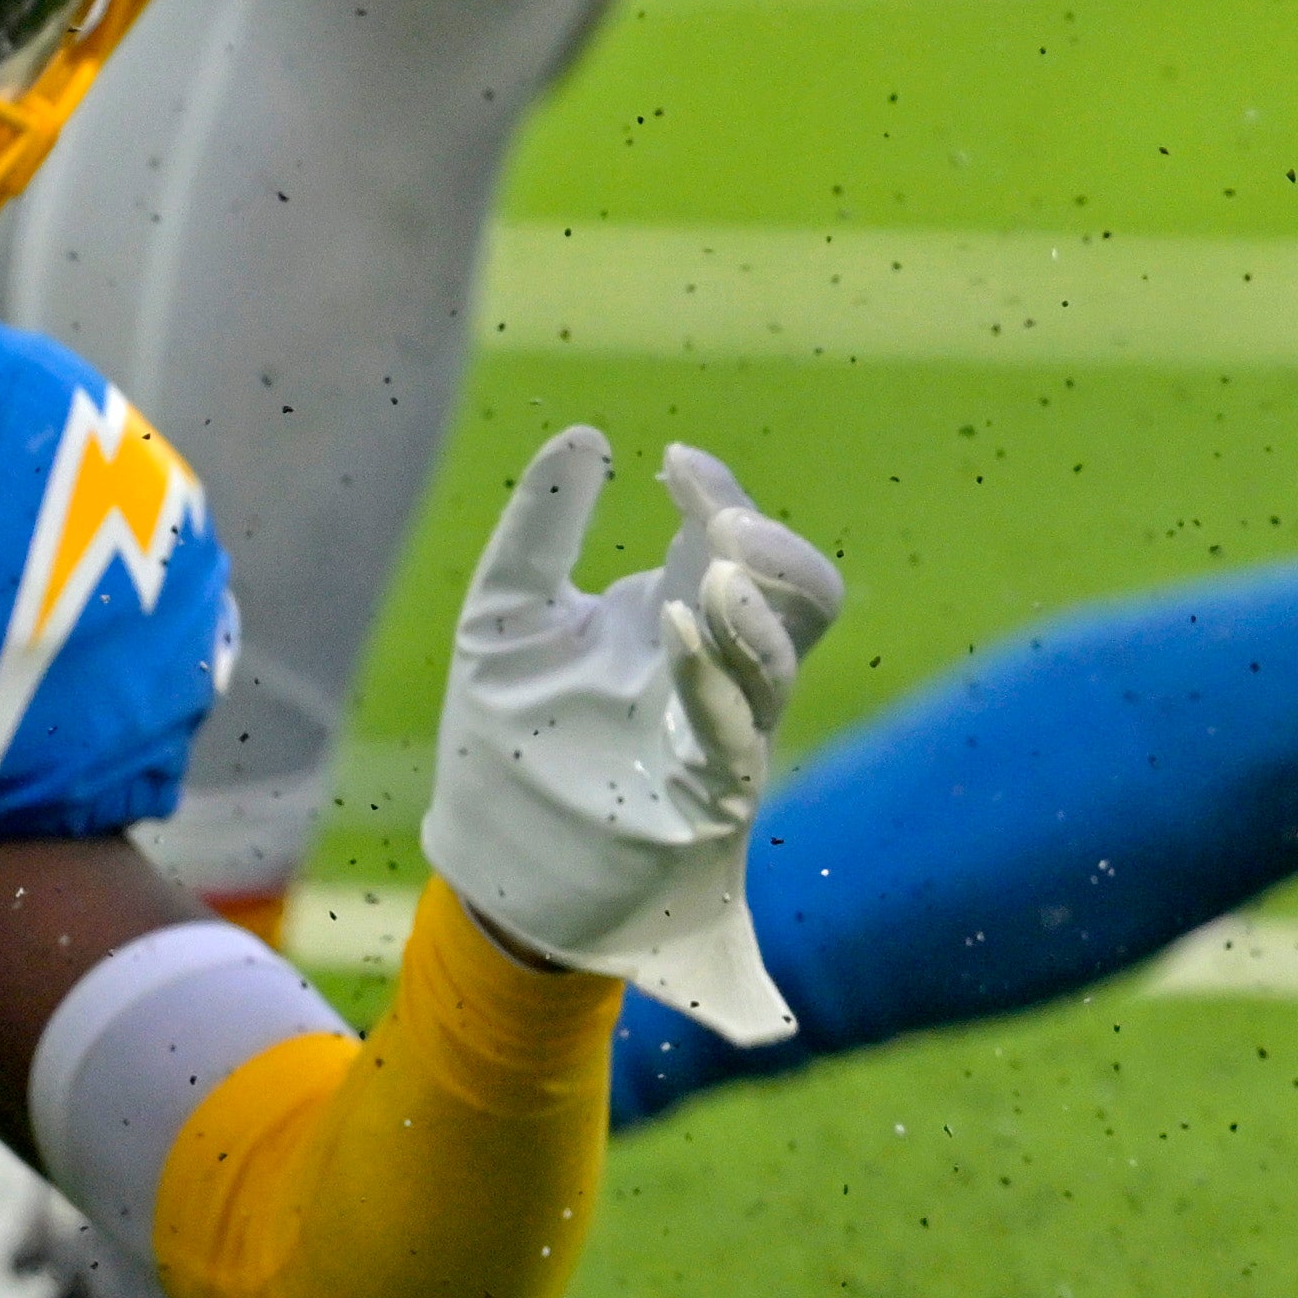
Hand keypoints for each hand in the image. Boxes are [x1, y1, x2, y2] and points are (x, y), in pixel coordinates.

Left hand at [422, 426, 839, 1037]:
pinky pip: (736, 731)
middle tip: (722, 524)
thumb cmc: (510, 737)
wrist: (495, 864)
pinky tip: (675, 631)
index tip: (672, 462)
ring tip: (712, 569)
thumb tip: (586, 433)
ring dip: (757, 614)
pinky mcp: (706, 800)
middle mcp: (717, 672)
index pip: (738, 541)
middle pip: (803, 599)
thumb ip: (540, 528)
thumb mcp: (505, 617)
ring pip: (782, 666)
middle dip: (779, 553)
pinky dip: (713, 676)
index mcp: (682, 617)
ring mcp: (721, 736)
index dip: (720, 493)